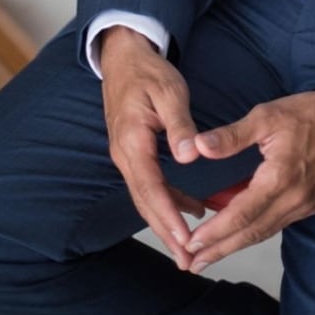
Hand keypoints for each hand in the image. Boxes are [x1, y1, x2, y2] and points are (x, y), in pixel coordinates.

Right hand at [99, 26, 204, 269]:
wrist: (124, 55)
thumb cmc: (148, 70)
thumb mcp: (169, 91)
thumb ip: (180, 125)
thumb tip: (189, 157)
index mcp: (132, 141)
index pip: (151, 188)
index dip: (167, 216)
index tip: (184, 239)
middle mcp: (124, 154)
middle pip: (145, 201)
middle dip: (165, 231)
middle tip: (188, 259)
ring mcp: (126, 154)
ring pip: (146, 196)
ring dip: (165, 220)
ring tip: (190, 244)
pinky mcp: (132, 151)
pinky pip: (148, 183)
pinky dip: (167, 199)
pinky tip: (190, 207)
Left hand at [183, 86, 314, 273]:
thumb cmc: (308, 113)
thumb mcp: (266, 116)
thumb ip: (232, 136)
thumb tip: (199, 146)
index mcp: (280, 178)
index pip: (242, 214)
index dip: (215, 232)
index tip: (192, 243)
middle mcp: (294, 199)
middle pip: (252, 233)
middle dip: (221, 249)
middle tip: (193, 263)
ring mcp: (304, 204)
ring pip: (265, 232)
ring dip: (236, 245)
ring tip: (210, 254)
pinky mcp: (311, 203)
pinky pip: (278, 224)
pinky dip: (255, 232)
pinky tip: (240, 233)